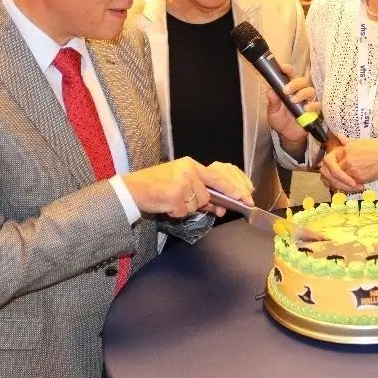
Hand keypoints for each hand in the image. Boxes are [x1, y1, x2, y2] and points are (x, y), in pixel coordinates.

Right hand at [122, 157, 252, 218]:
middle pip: (208, 193)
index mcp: (190, 164)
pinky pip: (184, 211)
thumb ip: (201, 192)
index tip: (245, 197)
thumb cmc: (156, 186)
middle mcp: (188, 171)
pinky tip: (166, 205)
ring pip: (197, 204)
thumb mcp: (180, 183)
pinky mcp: (174, 196)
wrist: (133, 189)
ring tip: (171, 201)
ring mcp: (182, 183)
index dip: (233, 187)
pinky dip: (177, 213)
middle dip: (209, 202)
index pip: (218, 175)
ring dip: (186, 208)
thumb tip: (220, 206)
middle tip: (215, 208)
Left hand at [266, 63, 319, 148]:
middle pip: (302, 81)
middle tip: (286, 91)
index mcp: (288, 89)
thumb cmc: (280, 120)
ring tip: (294, 101)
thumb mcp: (272, 111)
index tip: (284, 68)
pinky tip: (306, 109)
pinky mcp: (314, 111)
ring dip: (302, 94)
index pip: (290, 75)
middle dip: (295, 84)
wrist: (288, 135)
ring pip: (310, 91)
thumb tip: (270, 90)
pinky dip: (313, 105)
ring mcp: (307, 101)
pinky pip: (318, 104)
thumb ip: (273, 101)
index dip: (288, 70)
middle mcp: (299, 92)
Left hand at [321, 137, 377, 191]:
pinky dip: (351, 188)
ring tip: (349, 186)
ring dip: (341, 185)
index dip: (327, 167)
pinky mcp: (359, 177)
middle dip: (330, 179)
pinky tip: (359, 187)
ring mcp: (352, 168)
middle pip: (330, 172)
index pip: (328, 160)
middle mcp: (346, 158)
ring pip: (338, 181)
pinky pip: (349, 186)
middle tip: (335, 183)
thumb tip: (338, 136)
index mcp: (345, 149)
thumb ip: (347, 142)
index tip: (331, 171)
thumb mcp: (360, 141)